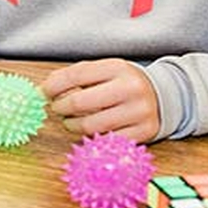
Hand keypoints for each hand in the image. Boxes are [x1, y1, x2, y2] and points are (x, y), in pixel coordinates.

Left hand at [40, 58, 160, 142]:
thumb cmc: (124, 83)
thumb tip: (46, 88)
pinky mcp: (143, 132)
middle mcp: (130, 88)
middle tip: (57, 108)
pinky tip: (89, 129)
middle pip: (79, 102)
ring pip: (90, 125)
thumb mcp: (105, 70)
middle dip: (60, 107)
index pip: (75, 76)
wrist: (164, 96)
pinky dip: (92, 136)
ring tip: (70, 121)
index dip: (53, 86)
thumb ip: (76, 76)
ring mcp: (138, 112)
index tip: (44, 92)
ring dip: (72, 125)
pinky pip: (105, 139)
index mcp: (117, 67)